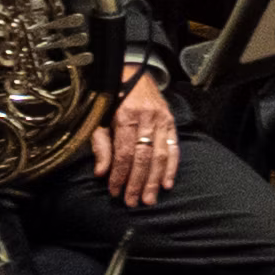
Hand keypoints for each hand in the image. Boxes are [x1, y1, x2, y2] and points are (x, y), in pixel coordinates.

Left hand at [95, 69, 178, 204]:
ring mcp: (162, 119)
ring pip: (160, 155)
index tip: (115, 191)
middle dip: (137, 182)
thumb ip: (101, 144)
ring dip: (155, 180)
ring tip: (149, 199)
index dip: (119, 174)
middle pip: (144, 156)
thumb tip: (101, 172)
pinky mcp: (171, 121)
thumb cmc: (111, 98)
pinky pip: (174, 147)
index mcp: (127, 114)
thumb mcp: (100, 117)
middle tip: (132, 202)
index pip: (124, 152)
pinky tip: (167, 183)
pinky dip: (172, 167)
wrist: (132, 72)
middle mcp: (147, 117)